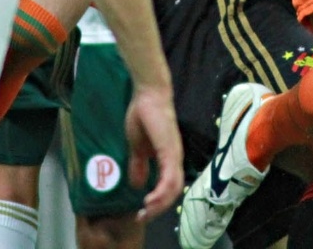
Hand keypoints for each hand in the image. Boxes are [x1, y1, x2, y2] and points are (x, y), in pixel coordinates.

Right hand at [123, 83, 183, 220]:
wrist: (147, 94)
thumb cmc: (143, 115)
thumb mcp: (137, 146)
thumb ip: (138, 164)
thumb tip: (137, 184)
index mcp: (168, 159)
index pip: (168, 187)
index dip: (157, 202)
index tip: (142, 212)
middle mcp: (175, 159)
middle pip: (173, 193)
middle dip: (158, 209)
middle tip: (143, 218)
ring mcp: (175, 155)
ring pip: (173, 189)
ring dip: (160, 204)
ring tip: (145, 212)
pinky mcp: (170, 150)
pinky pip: (170, 178)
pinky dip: (162, 192)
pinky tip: (150, 200)